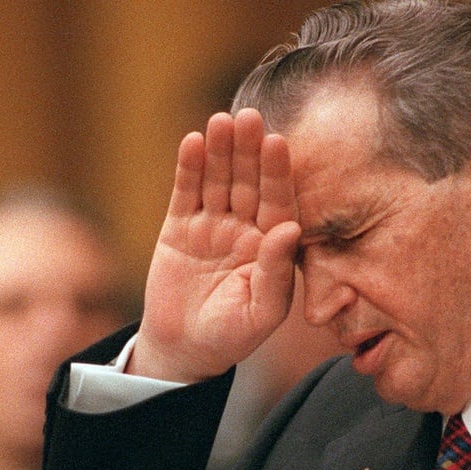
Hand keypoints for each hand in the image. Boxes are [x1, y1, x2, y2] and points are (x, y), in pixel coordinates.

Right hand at [132, 108, 301, 381]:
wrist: (184, 350)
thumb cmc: (231, 337)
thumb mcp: (261, 312)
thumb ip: (277, 272)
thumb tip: (290, 228)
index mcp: (271, 246)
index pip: (278, 202)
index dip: (277, 173)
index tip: (278, 142)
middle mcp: (245, 229)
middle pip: (248, 182)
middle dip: (249, 151)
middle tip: (249, 116)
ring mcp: (212, 225)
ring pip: (218, 180)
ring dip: (221, 151)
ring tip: (221, 121)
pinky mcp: (180, 226)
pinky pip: (186, 192)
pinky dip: (189, 168)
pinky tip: (193, 142)